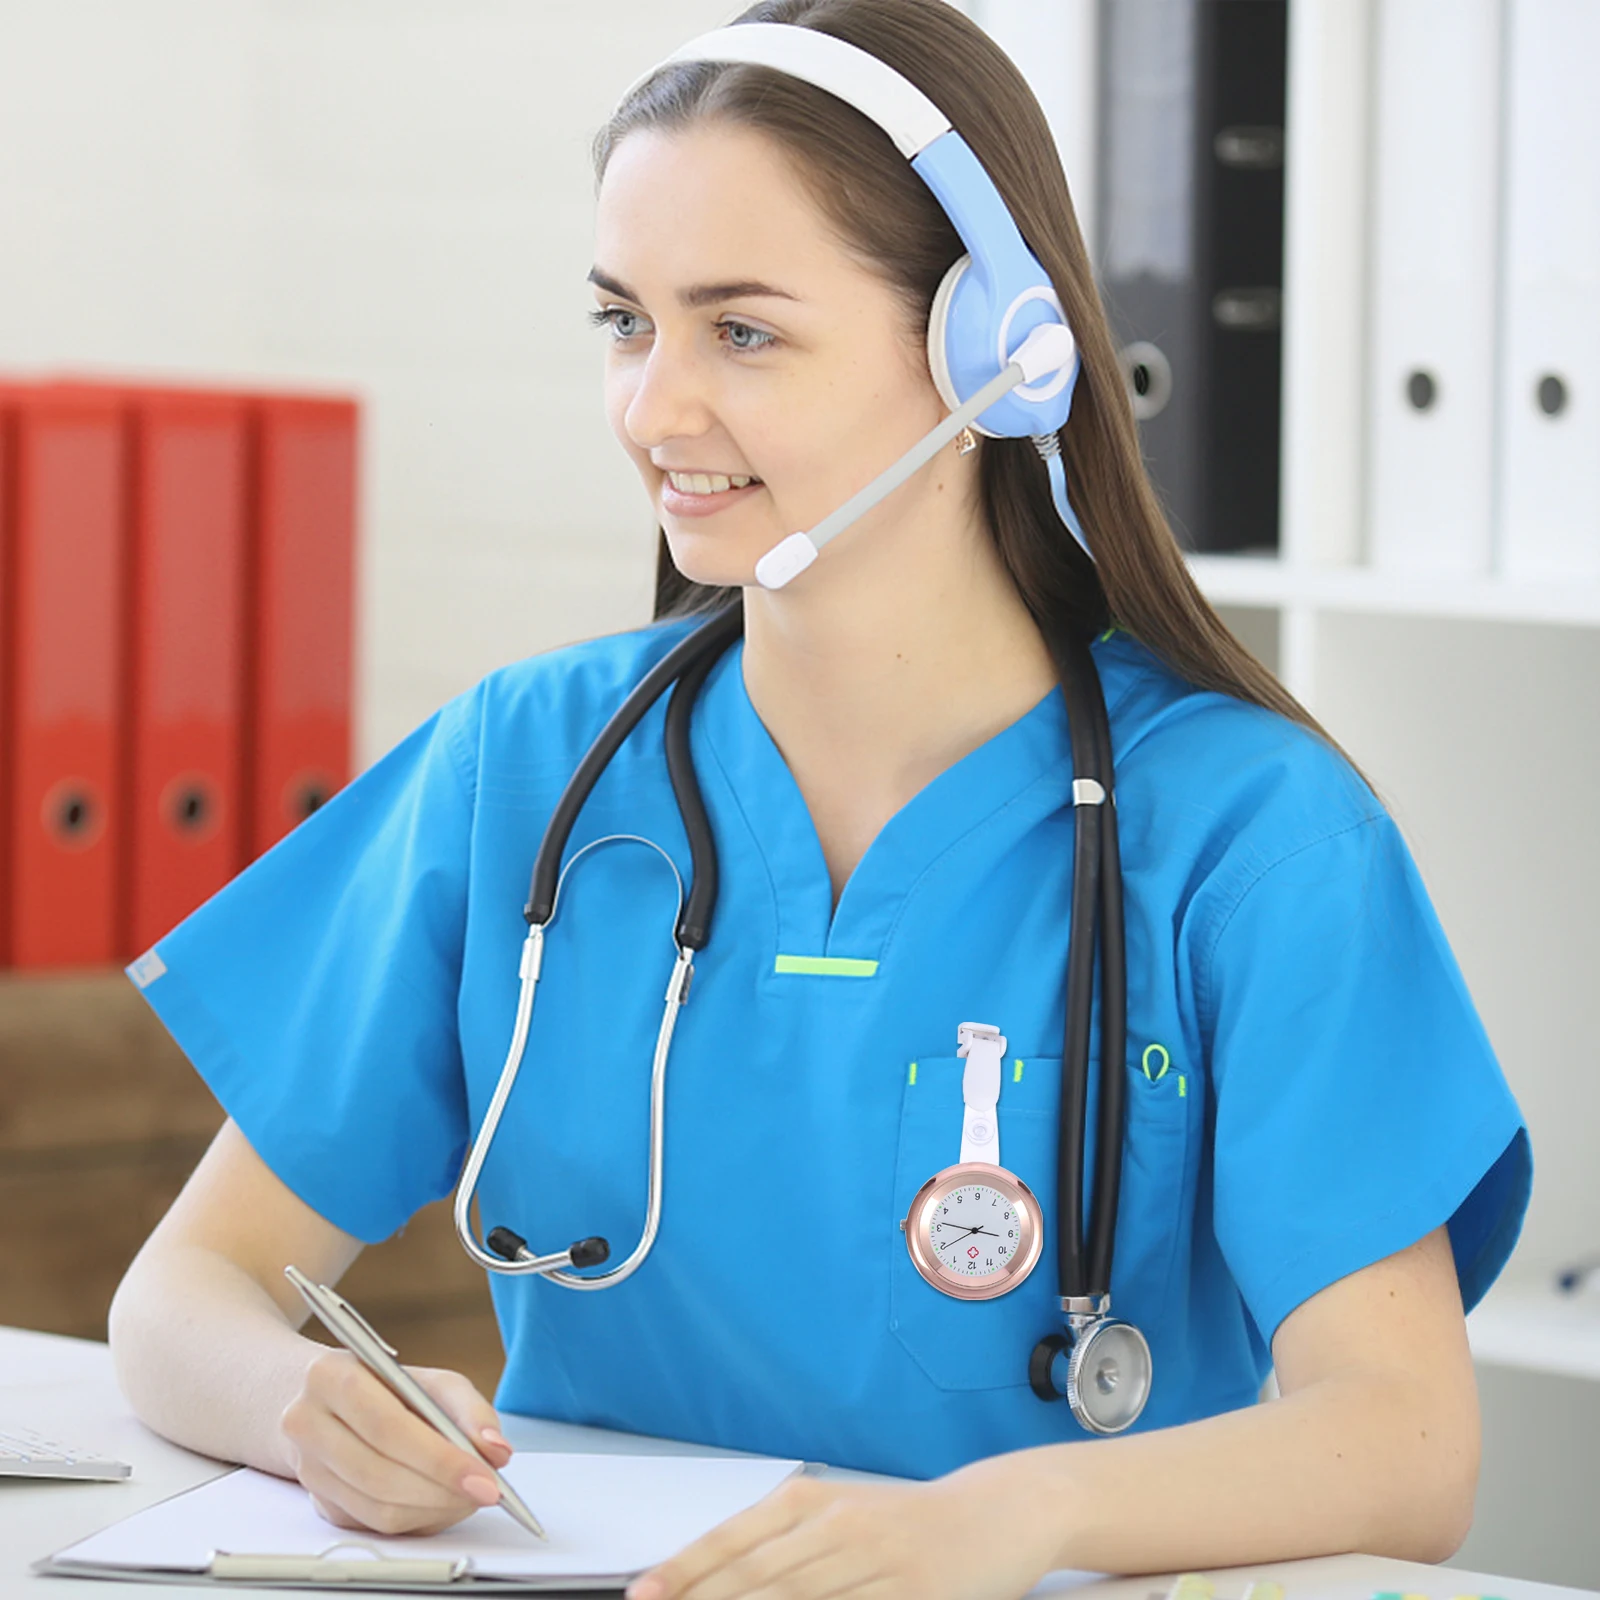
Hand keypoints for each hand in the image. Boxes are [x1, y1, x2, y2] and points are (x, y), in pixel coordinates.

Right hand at [280, 1348, 512, 1535]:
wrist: (325, 1397)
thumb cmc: (386, 1385)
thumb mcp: (431, 1380)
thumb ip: (469, 1410)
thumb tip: (496, 1451)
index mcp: (331, 1376)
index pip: (388, 1426)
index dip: (439, 1458)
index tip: (484, 1477)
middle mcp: (307, 1423)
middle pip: (380, 1473)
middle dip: (442, 1490)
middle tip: (486, 1492)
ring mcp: (308, 1468)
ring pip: (376, 1507)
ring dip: (433, 1510)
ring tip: (470, 1497)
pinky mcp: (318, 1502)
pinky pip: (373, 1525)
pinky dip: (417, 1520)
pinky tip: (442, 1505)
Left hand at [623, 1468, 1059, 1599]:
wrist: (996, 1513)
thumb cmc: (906, 1521)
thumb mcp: (841, 1516)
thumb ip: (783, 1548)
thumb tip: (716, 1582)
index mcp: (814, 1500)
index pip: (735, 1540)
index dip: (686, 1569)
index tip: (644, 1595)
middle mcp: (841, 1527)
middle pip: (759, 1580)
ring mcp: (879, 1565)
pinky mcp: (916, 1597)